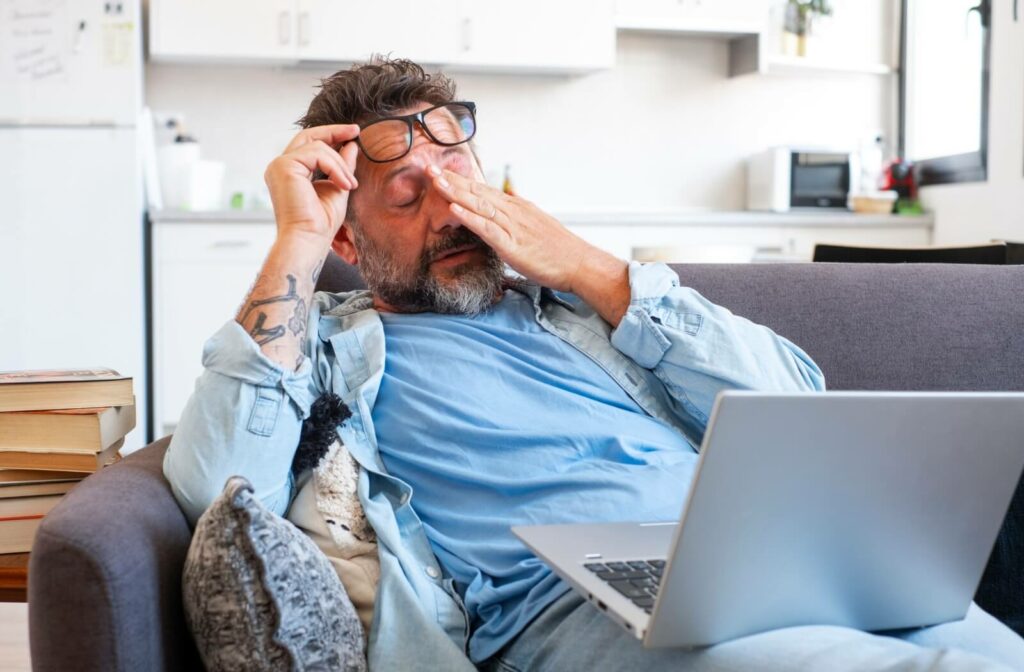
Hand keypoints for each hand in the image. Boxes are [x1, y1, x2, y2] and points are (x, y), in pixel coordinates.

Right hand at [264, 124, 359, 246]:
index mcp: (291, 172)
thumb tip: (351, 145)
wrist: (309, 240)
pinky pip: (317, 153)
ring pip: (318, 146)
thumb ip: (342, 166)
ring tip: (351, 185)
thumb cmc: (320, 223)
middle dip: (334, 132)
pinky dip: (335, 167)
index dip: (331, 135)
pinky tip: (345, 185)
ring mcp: (279, 165)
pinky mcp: (283, 166)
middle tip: (356, 130)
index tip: (353, 133)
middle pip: (309, 136)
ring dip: (340, 164)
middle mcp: (280, 166)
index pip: (310, 144)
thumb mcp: (338, 188)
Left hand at [426, 164, 593, 292]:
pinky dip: (470, 217)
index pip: (483, 190)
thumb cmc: (560, 251)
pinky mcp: (513, 244)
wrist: (580, 263)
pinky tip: (454, 209)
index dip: (460, 180)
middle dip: (451, 179)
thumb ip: (516, 221)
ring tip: (435, 181)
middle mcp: (513, 211)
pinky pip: (488, 228)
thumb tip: (502, 216)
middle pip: (477, 191)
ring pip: (479, 205)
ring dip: (455, 192)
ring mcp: (513, 226)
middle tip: (427, 166)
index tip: (441, 172)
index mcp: (516, 208)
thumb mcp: (534, 228)